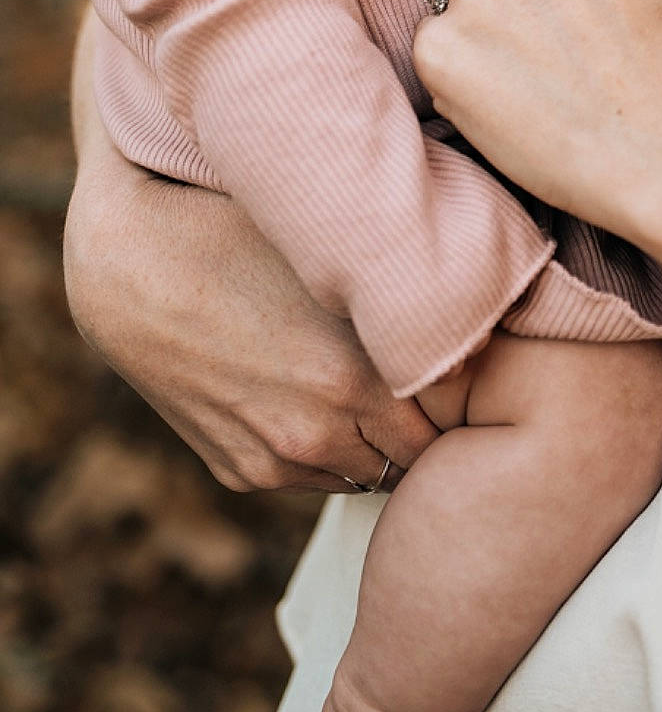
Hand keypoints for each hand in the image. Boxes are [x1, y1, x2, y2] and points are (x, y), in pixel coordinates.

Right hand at [64, 156, 436, 493]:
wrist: (129, 267)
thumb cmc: (242, 234)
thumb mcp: (336, 256)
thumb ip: (405, 296)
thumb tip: (483, 299)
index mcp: (357, 379)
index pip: (455, 420)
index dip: (467, 388)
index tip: (470, 356)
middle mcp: (319, 434)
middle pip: (416, 458)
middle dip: (431, 422)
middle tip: (437, 377)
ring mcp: (275, 461)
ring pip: (366, 475)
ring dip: (381, 442)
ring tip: (382, 386)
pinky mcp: (240, 472)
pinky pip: (314, 477)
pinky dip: (332, 449)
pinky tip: (324, 397)